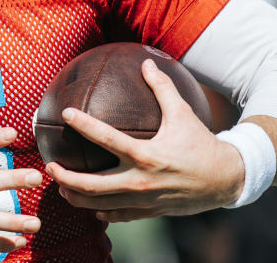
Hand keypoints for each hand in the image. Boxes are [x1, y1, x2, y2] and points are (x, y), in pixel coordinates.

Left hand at [46, 58, 243, 221]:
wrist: (226, 179)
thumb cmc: (201, 143)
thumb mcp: (182, 113)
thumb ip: (162, 88)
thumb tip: (146, 62)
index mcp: (146, 154)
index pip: (106, 138)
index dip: (83, 125)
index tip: (65, 113)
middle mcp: (141, 180)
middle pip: (93, 185)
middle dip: (66, 177)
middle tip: (50, 166)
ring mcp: (144, 200)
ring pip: (100, 205)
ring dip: (76, 197)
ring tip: (61, 187)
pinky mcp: (149, 211)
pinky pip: (118, 215)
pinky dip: (101, 212)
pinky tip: (90, 205)